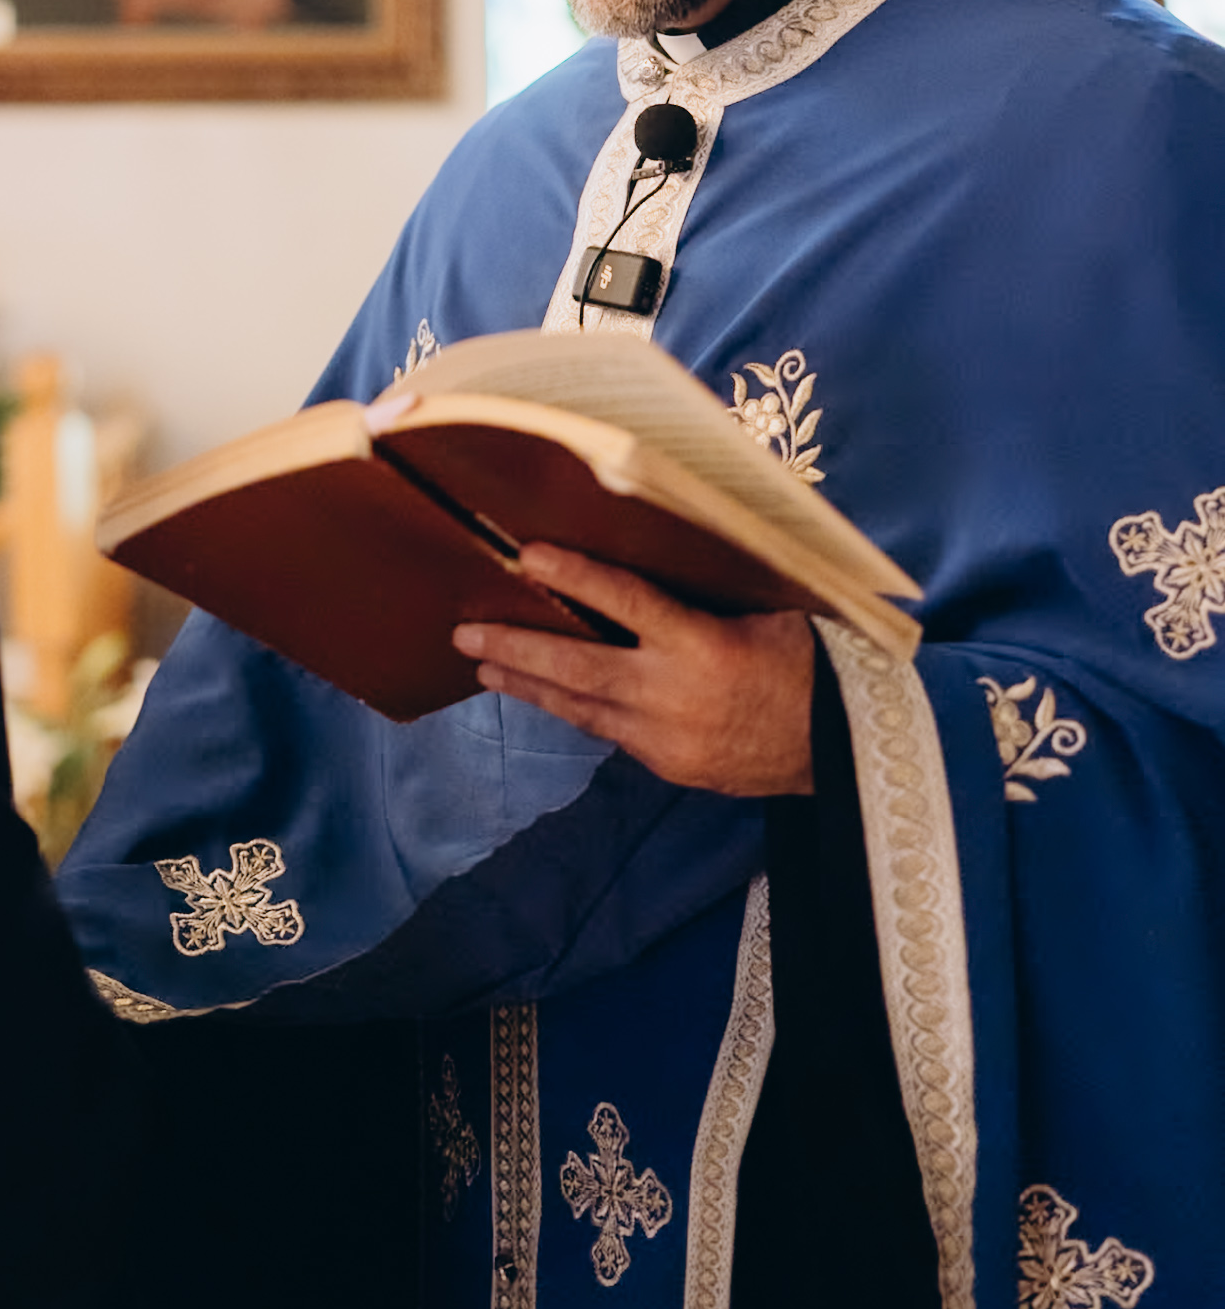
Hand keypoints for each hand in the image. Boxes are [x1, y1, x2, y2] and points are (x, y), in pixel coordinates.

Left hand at [453, 543, 815, 795]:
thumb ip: (715, 590)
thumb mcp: (774, 612)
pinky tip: (546, 696)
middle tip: (465, 632)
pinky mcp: (669, 766)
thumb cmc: (815, 663)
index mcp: (705, 647)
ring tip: (485, 664)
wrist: (844, 751)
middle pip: (579, 667)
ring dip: (529, 685)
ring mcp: (668, 739)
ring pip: (582, 708)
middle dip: (517, 646)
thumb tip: (673, 542)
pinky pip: (609, 732)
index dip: (575, 575)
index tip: (526, 554)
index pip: (626, 601)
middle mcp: (675, 695)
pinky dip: (576, 710)